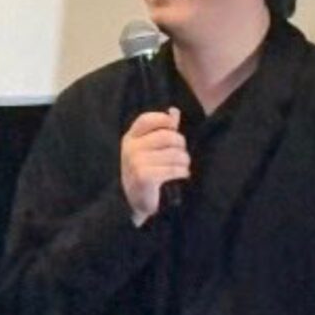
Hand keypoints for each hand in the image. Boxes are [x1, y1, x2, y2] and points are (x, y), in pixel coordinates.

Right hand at [120, 108, 189, 224]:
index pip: (148, 120)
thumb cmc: (145, 173)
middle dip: (180, 145)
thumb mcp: (149, 149)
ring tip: (182, 167)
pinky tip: (181, 175)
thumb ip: (162, 130)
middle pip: (168, 136)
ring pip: (174, 154)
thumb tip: (174, 111)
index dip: (165, 121)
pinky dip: (182, 172)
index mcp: (130, 139)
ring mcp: (136, 163)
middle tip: (181, 155)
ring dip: (184, 162)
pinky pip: (174, 169)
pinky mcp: (145, 177)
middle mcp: (131, 149)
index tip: (173, 129)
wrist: (133, 203)